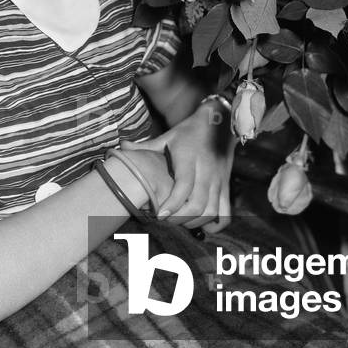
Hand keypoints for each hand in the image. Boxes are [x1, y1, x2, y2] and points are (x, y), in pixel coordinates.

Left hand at [121, 104, 234, 233]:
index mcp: (190, 158)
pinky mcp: (226, 186)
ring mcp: (219, 180)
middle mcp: (207, 171)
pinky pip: (225, 212)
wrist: (219, 122)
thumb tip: (121, 146)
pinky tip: (201, 225)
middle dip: (180, 219)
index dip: (173, 203)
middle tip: (165, 221)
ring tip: (179, 222)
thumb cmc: (189, 132)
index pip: (184, 185)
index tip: (159, 215)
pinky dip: (215, 225)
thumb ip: (146, 146)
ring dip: (194, 222)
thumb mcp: (168, 137)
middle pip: (198, 204)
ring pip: (212, 211)